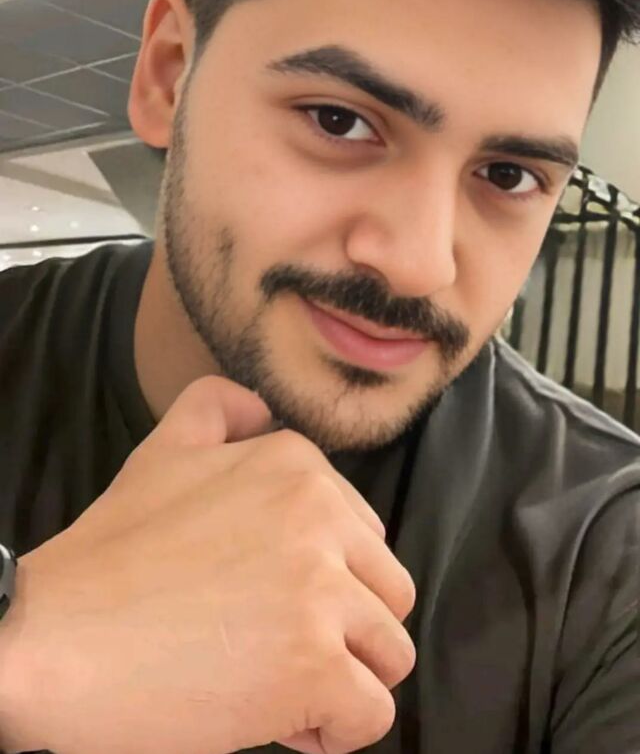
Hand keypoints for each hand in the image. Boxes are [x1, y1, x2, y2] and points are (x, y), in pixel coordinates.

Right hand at [0, 376, 415, 753]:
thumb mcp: (161, 453)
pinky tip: (280, 725)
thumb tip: (260, 407)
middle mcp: (320, 514)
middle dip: (344, 629)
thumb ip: (216, 409)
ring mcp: (320, 588)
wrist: (52, 637)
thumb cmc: (109, 555)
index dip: (325, 581)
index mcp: (295, 465)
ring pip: (390, 651)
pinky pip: (370, 714)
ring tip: (278, 686)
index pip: (365, 536)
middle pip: (388, 591)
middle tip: (275, 649)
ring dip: (343, 680)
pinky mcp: (314, 664)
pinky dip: (333, 731)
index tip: (270, 604)